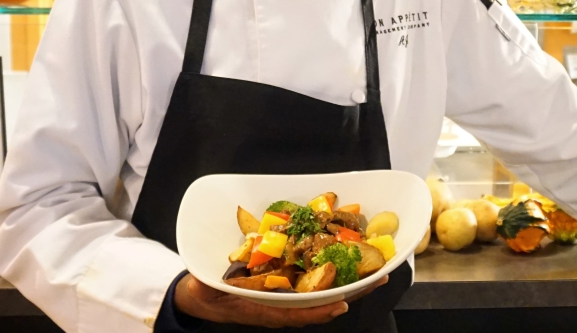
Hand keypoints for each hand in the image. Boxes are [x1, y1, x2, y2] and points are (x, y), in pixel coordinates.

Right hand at [174, 274, 388, 327]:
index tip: (340, 306)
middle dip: (351, 292)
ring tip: (375, 270)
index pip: (295, 313)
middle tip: (378, 280)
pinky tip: (350, 262)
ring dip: (350, 282)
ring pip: (323, 292)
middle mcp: (280, 305)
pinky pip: (314, 282)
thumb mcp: (201, 290)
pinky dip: (333, 273)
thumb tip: (198, 281)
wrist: (199, 296)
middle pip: (321, 301)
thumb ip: (203, 286)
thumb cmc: (202, 293)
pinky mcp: (286, 286)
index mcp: (263, 309)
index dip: (319, 311)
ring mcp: (285, 296)